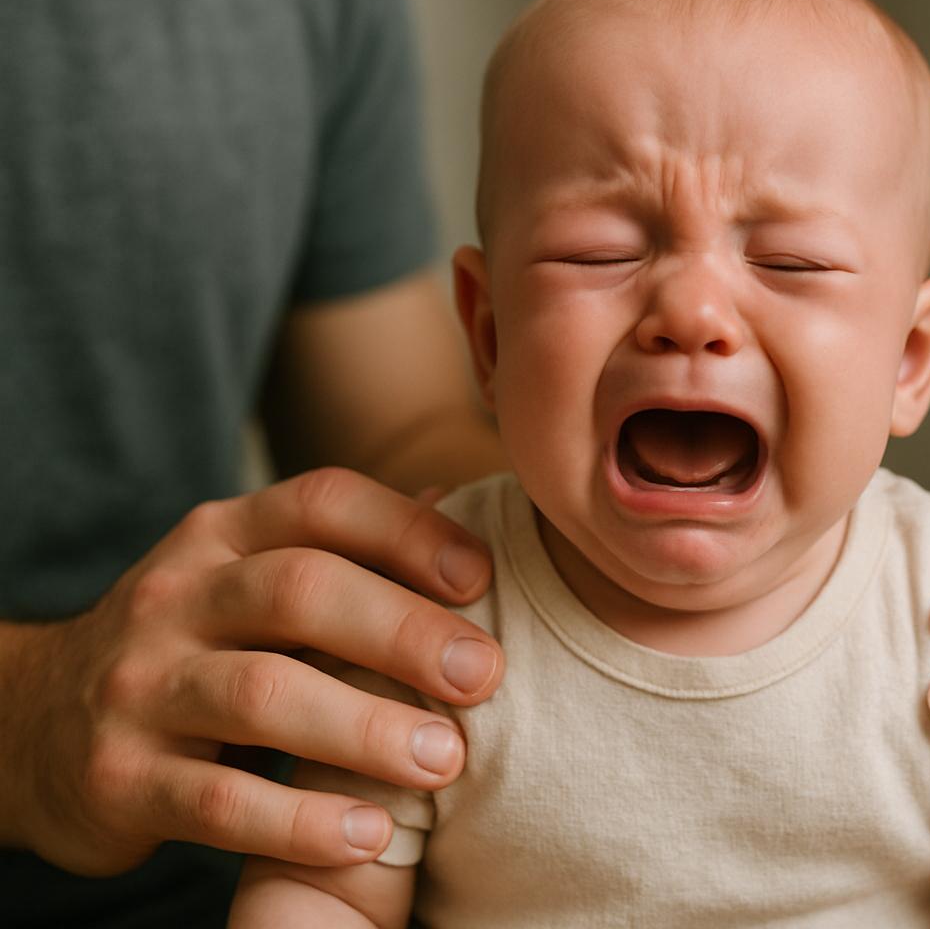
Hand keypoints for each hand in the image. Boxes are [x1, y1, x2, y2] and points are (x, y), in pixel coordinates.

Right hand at [1, 467, 504, 874]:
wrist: (38, 728)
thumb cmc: (196, 645)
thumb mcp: (252, 576)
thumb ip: (346, 547)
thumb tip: (450, 497)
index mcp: (223, 535)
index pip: (323, 503)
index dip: (408, 533)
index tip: (482, 579)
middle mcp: (176, 596)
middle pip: (301, 591)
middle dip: (404, 632)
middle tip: (483, 676)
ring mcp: (139, 686)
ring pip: (262, 694)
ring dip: (365, 728)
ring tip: (444, 761)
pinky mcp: (119, 779)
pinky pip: (218, 800)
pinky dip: (300, 820)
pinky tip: (368, 834)